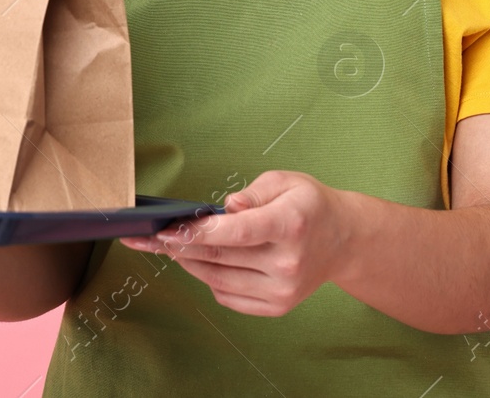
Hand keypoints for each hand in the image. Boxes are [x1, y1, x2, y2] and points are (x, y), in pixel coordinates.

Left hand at [118, 170, 350, 316]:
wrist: (344, 240)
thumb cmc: (309, 205)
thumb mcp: (286, 181)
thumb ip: (252, 193)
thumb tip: (223, 210)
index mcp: (291, 225)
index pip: (236, 233)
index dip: (197, 232)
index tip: (166, 229)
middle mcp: (287, 263)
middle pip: (219, 258)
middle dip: (177, 247)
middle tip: (145, 238)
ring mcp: (282, 291)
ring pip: (217, 280)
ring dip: (187, 263)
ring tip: (167, 246)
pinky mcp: (277, 307)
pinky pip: (227, 296)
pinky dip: (208, 278)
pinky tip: (197, 262)